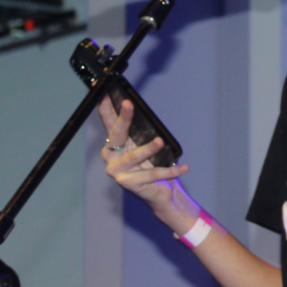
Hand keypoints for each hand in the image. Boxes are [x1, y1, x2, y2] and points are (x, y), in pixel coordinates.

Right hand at [99, 98, 190, 217]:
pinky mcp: (128, 184)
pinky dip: (170, 171)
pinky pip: (153, 174)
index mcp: (114, 145)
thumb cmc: (152, 165)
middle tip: (128, 104)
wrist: (160, 193)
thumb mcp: (146, 144)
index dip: (105, 108)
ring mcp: (117, 172)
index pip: (109, 123)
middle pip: (116, 135)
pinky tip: (184, 167)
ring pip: (135, 155)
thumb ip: (139, 129)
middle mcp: (111, 157)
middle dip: (123, 119)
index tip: (103, 93)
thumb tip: (137, 106)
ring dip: (149, 148)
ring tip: (161, 141)